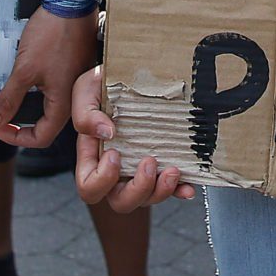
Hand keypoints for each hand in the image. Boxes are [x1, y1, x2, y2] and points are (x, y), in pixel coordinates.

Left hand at [0, 7, 97, 150]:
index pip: (40, 138)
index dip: (15, 137)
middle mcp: (73, 97)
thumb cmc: (54, 33)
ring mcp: (74, 83)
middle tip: (0, 116)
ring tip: (9, 98)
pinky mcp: (72, 69)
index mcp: (65, 103)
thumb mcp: (24, 70)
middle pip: (45, 125)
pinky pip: (53, 90)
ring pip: (48, 107)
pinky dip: (36, 92)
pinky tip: (25, 80)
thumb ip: (9, 99)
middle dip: (19, 123)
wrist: (72, 2)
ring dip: (27, 107)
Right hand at [70, 66, 197, 210]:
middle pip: (119, 202)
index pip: (89, 187)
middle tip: (150, 162)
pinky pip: (170, 190)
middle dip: (137, 190)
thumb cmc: (103, 84)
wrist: (130, 73)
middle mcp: (115, 171)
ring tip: (173, 170)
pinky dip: (180, 190)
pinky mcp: (161, 167)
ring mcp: (138, 171)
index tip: (115, 154)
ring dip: (160, 191)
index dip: (101, 180)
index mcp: (93, 157)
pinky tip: (188, 187)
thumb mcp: (87, 90)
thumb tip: (106, 133)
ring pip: (146, 200)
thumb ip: (86, 113)